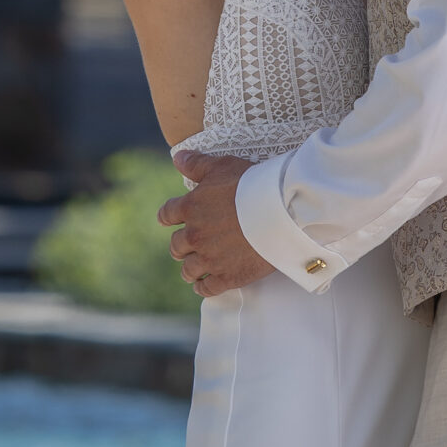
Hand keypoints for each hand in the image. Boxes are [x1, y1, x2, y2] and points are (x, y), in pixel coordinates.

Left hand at [159, 152, 275, 297]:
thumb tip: (177, 157)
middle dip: (180, 246)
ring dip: (189, 269)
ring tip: (193, 270)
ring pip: (188, 270)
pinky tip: (203, 285)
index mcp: (190, 208)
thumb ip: (197, 164)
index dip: (167, 217)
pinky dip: (203, 288)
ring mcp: (209, 258)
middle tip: (185, 246)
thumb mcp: (221, 166)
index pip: (167, 215)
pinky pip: (206, 289)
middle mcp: (195, 235)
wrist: (279, 212)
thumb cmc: (251, 184)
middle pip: (176, 246)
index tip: (168, 220)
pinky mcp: (226, 277)